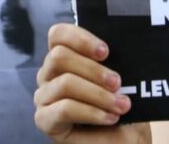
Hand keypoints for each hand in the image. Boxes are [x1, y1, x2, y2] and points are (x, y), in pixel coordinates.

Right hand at [34, 23, 150, 143]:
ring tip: (122, 105)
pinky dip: (91, 112)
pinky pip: (63, 109)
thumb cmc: (121, 102)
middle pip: (59, 56)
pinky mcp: (44, 120)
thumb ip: (113, 59)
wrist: (124, 138)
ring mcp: (44, 97)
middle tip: (118, 83)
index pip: (58, 35)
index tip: (105, 52)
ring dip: (98, 94)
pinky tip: (109, 117)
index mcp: (66, 56)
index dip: (80, 38)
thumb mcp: (121, 76)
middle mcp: (49, 74)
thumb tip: (122, 44)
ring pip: (65, 83)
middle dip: (93, 69)